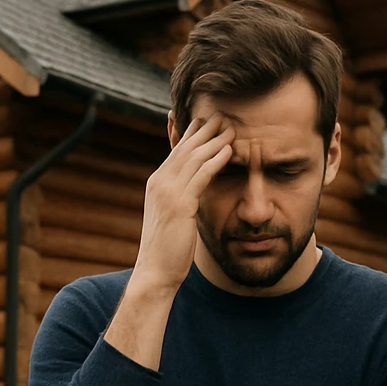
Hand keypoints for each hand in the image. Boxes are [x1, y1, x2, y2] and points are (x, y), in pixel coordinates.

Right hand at [134, 114, 234, 290]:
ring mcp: (168, 192)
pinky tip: (228, 150)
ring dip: (214, 140)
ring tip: (231, 127)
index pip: (176, 150)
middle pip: (185, 147)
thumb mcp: (173, 217)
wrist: (155, 271)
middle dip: (204, 129)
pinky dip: (215, 160)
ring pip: (193, 157)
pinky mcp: (179, 204)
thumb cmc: (168, 248)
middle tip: (222, 114)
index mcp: (157, 183)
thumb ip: (181, 198)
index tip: (207, 120)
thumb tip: (193, 191)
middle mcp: (159, 182)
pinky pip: (200, 176)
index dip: (191, 133)